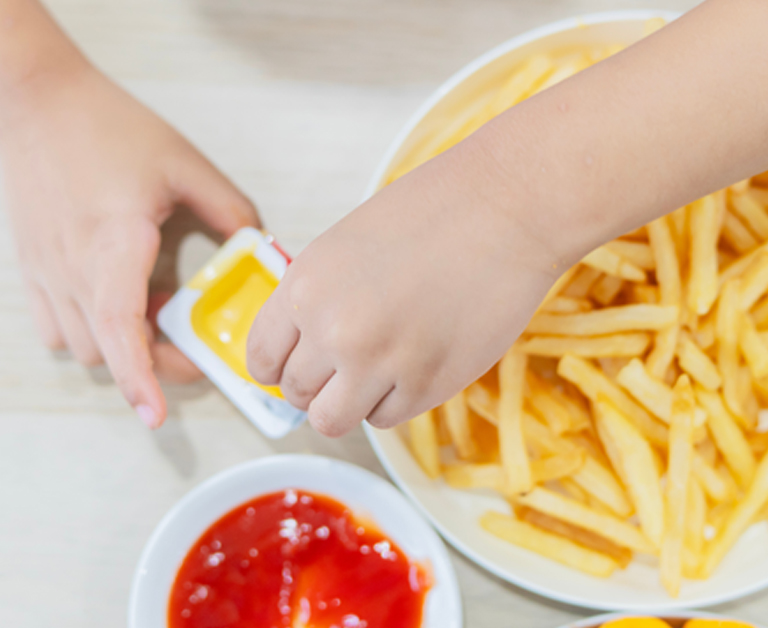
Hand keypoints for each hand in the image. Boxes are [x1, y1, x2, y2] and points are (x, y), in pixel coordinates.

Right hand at [0, 66, 258, 427]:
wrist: (36, 103)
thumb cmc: (111, 129)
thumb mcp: (185, 164)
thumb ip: (230, 211)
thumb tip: (262, 251)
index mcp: (114, 242)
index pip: (120, 327)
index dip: (140, 377)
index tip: (155, 415)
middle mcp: (73, 267)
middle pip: (110, 351)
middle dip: (154, 365)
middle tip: (193, 347)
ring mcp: (45, 272)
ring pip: (83, 347)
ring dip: (123, 347)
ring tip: (154, 311)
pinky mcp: (30, 270)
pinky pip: (56, 329)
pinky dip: (90, 334)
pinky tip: (117, 303)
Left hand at [245, 141, 567, 435]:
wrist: (506, 210)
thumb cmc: (434, 213)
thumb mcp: (347, 246)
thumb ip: (319, 298)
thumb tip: (304, 350)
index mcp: (305, 287)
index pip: (262, 360)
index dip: (280, 367)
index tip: (298, 366)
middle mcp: (334, 330)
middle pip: (297, 394)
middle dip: (319, 384)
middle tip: (350, 364)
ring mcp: (380, 363)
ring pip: (334, 420)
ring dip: (352, 403)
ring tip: (380, 373)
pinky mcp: (427, 385)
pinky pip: (387, 418)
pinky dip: (396, 400)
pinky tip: (417, 362)